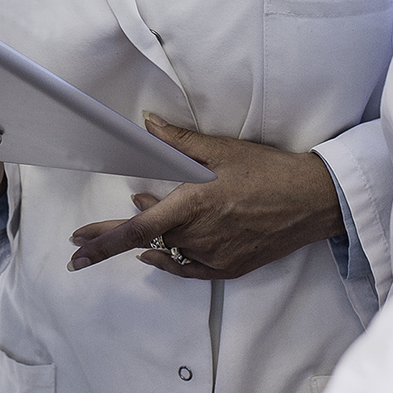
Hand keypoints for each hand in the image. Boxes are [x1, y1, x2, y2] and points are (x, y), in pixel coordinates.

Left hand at [64, 114, 343, 278]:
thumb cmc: (270, 171)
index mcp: (194, 205)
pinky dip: (170, 258)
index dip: (103, 241)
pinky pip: (189, 268)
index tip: (76, 250)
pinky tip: (157, 251)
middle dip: (115, 234)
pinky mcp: (230, 268)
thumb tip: (147, 124)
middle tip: (82, 237)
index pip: (137, 228)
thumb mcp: (222, 150)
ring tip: (141, 212)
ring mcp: (216, 256)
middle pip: (147, 239)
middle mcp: (201, 235)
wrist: (315, 200)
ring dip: (151, 236)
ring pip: (169, 250)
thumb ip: (179, 143)